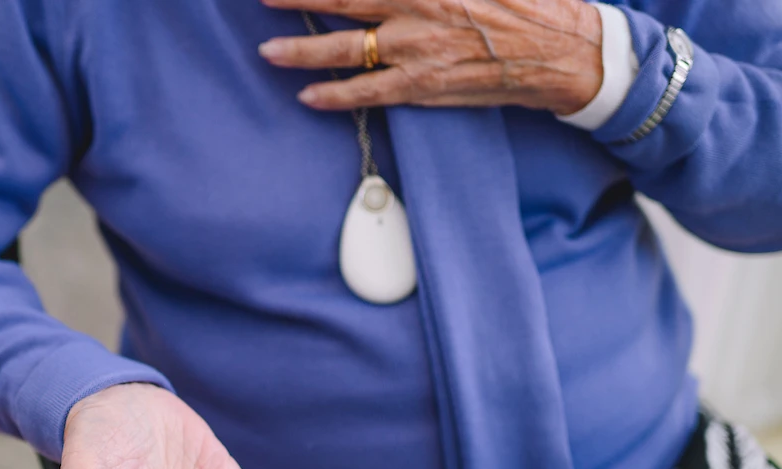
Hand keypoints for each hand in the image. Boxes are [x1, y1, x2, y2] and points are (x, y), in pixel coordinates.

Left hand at [257, 0, 601, 114]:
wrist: (561, 51)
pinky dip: (335, 96)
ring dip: (302, 51)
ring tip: (268, 52)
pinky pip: (369, 94)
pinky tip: (308, 96)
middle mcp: (417, 11)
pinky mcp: (425, 87)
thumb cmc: (525, 3)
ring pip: (347, 51)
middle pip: (345, 1)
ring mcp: (417, 52)